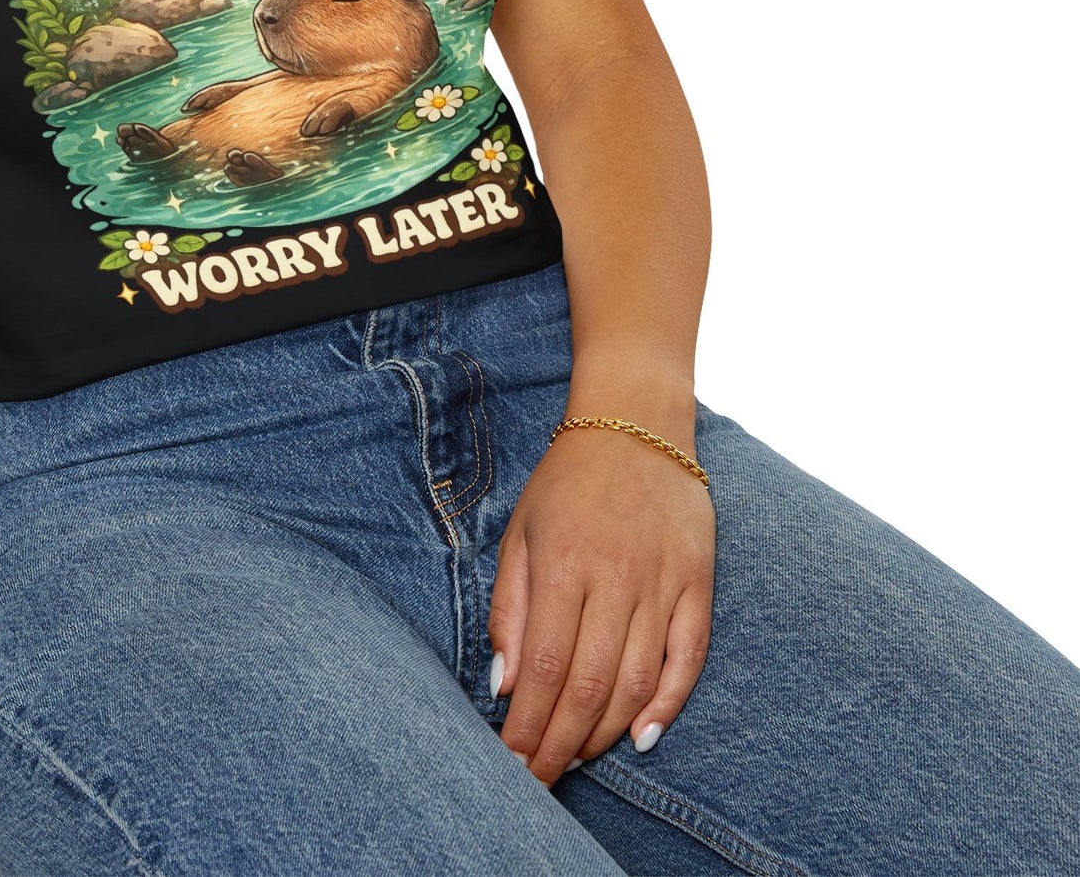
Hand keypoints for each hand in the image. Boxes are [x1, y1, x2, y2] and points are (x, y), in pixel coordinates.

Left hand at [488, 419, 715, 784]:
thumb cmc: (567, 483)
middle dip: (561, 743)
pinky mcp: (698, 582)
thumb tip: (505, 684)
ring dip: (605, 732)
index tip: (512, 762)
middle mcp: (616, 577)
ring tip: (578, 758)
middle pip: (589, 685)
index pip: (545, 666)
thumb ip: (510, 609)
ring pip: (637, 681)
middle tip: (541, 779)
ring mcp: (662, 581)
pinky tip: (642, 736)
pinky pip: (688, 657)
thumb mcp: (520, 533)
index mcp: (563, 563)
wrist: (635, 425)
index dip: (529, 724)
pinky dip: (668, 704)